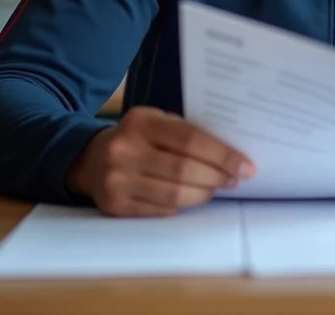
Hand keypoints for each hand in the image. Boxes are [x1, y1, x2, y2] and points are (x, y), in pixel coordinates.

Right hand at [66, 106, 254, 216]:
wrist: (89, 159)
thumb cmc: (137, 138)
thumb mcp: (156, 122)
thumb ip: (187, 132)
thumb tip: (231, 152)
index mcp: (140, 122)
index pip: (191, 140)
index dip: (223, 155)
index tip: (246, 166)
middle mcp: (124, 150)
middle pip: (184, 170)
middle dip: (217, 177)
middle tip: (235, 179)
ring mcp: (116, 180)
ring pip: (174, 196)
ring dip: (203, 194)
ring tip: (215, 188)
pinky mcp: (114, 206)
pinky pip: (160, 211)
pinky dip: (181, 207)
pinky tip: (191, 198)